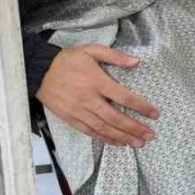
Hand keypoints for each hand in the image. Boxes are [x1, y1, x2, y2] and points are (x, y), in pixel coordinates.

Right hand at [36, 45, 158, 147]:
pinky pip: (89, 131)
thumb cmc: (68, 60)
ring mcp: (78, 110)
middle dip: (134, 128)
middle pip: (115, 117)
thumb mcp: (91, 50)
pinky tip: (116, 142)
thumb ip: (115, 56)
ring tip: (138, 143)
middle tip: (150, 135)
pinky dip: (104, 138)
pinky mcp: (70, 118)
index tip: (155, 114)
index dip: (141, 106)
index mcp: (96, 81)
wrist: (38, 71)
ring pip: (103, 128)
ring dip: (122, 137)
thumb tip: (137, 61)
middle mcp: (88, 99)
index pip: (124, 96)